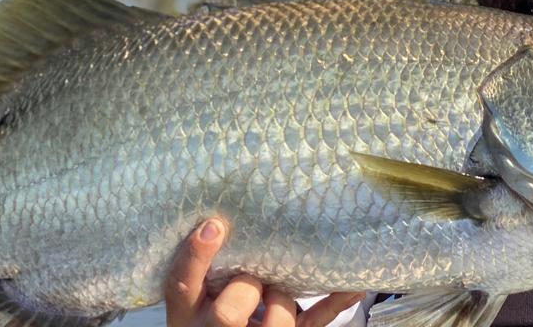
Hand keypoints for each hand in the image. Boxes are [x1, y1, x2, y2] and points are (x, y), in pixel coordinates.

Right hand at [165, 217, 365, 326]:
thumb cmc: (211, 307)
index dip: (195, 256)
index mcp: (186, 312)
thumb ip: (202, 260)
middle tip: (253, 279)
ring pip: (275, 321)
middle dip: (247, 289)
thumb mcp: (195, 291)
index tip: (214, 225)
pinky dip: (334, 302)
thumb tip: (215, 216)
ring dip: (282, 300)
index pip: (180, 285)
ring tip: (276, 293)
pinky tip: (351, 284)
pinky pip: (312, 324)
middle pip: (228, 313)